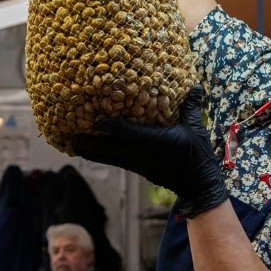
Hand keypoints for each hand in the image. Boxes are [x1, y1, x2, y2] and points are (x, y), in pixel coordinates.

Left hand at [73, 87, 227, 217]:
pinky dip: (102, 156)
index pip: (129, 133)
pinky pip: (115, 161)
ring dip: (91, 151)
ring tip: (74, 144)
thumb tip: (197, 86)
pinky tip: (91, 151)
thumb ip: (191, 107)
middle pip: (110, 149)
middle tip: (72, 137)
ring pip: (109, 158)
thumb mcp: (196, 128)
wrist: (198, 184)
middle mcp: (142, 154)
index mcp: (155, 142)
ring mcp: (138, 163)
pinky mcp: (138, 169)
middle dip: (91, 143)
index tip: (97, 120)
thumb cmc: (197, 154)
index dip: (113, 126)